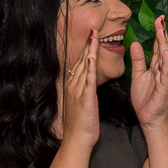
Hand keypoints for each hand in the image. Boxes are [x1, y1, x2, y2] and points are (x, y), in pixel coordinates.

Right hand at [61, 30, 100, 149]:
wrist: (77, 139)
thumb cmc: (82, 123)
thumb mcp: (82, 101)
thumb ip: (84, 88)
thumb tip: (87, 78)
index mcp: (74, 85)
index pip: (81, 62)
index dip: (86, 48)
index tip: (92, 34)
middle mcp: (74, 85)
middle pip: (81, 60)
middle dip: (88, 44)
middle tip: (93, 28)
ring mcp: (78, 91)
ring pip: (84, 66)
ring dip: (89, 50)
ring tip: (94, 35)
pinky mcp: (85, 98)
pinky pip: (88, 81)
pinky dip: (89, 68)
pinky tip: (91, 57)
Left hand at [131, 15, 167, 132]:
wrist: (148, 118)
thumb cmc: (145, 98)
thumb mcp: (138, 75)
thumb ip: (138, 60)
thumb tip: (136, 43)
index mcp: (156, 66)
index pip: (157, 46)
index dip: (158, 33)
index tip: (158, 19)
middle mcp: (162, 69)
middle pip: (163, 48)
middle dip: (162, 33)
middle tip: (161, 19)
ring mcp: (165, 77)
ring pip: (165, 58)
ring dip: (164, 44)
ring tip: (162, 30)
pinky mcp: (165, 87)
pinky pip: (166, 73)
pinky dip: (166, 62)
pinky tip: (166, 52)